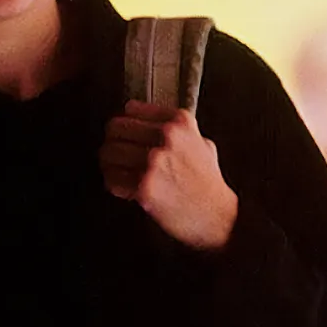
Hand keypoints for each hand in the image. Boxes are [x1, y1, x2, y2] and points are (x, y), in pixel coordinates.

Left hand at [100, 100, 238, 250]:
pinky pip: (112, 178)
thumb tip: (154, 123)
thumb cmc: (210, 184)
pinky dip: (113, 182)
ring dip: (108, 162)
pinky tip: (121, 185)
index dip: (123, 121)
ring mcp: (154, 162)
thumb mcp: (203, 145)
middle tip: (112, 149)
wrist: (218, 217)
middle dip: (111, 140)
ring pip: (109, 151)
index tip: (121, 128)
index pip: (132, 109)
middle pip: (115, 127)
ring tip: (114, 168)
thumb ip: (181, 132)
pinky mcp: (144, 186)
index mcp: (180, 123)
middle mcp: (166, 138)